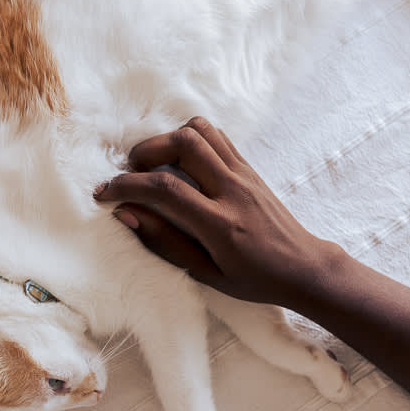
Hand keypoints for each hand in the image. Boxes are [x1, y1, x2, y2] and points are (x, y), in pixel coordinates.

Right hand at [94, 117, 339, 306]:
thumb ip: (166, 243)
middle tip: (130, 173)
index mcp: (220, 224)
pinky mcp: (250, 168)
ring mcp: (244, 174)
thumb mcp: (206, 274)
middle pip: (183, 143)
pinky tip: (178, 161)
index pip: (166, 188)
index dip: (128, 186)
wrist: (303, 267)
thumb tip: (128, 214)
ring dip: (167, 139)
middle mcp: (233, 191)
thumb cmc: (255, 279)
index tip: (105, 193)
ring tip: (153, 164)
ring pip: (200, 131)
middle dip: (145, 151)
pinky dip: (189, 138)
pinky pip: (216, 137)